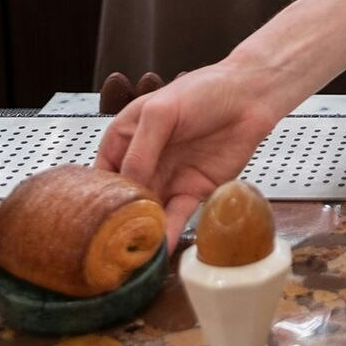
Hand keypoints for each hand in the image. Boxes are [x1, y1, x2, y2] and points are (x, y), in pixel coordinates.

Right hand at [98, 64, 281, 245]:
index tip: (95, 219)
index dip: (98, 195)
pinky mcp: (193, 192)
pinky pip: (177, 217)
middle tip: (112, 247)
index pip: (103, 174)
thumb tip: (129, 185)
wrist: (251, 96)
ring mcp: (168, 179)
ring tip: (133, 255)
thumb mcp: (161, 111)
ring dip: (142, 232)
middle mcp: (143, 162)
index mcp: (125, 138)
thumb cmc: (204, 90)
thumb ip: (141, 149)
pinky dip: (169, 233)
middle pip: (124, 199)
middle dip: (119, 222)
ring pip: (149, 212)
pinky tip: (161, 248)